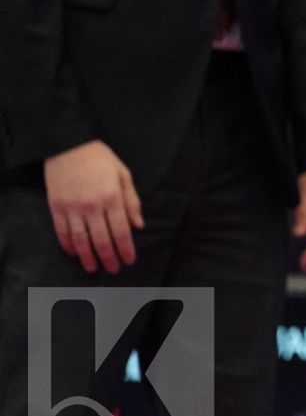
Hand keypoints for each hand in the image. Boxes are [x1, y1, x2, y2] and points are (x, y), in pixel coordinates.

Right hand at [43, 141, 143, 273]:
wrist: (68, 145)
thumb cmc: (100, 159)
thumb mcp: (123, 175)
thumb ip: (131, 201)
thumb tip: (138, 225)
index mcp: (111, 197)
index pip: (120, 230)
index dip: (125, 248)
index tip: (129, 260)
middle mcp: (92, 205)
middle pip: (101, 238)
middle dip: (109, 257)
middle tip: (113, 269)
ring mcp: (72, 207)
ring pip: (80, 239)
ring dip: (87, 256)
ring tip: (93, 267)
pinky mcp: (56, 206)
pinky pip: (62, 231)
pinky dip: (68, 244)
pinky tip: (74, 252)